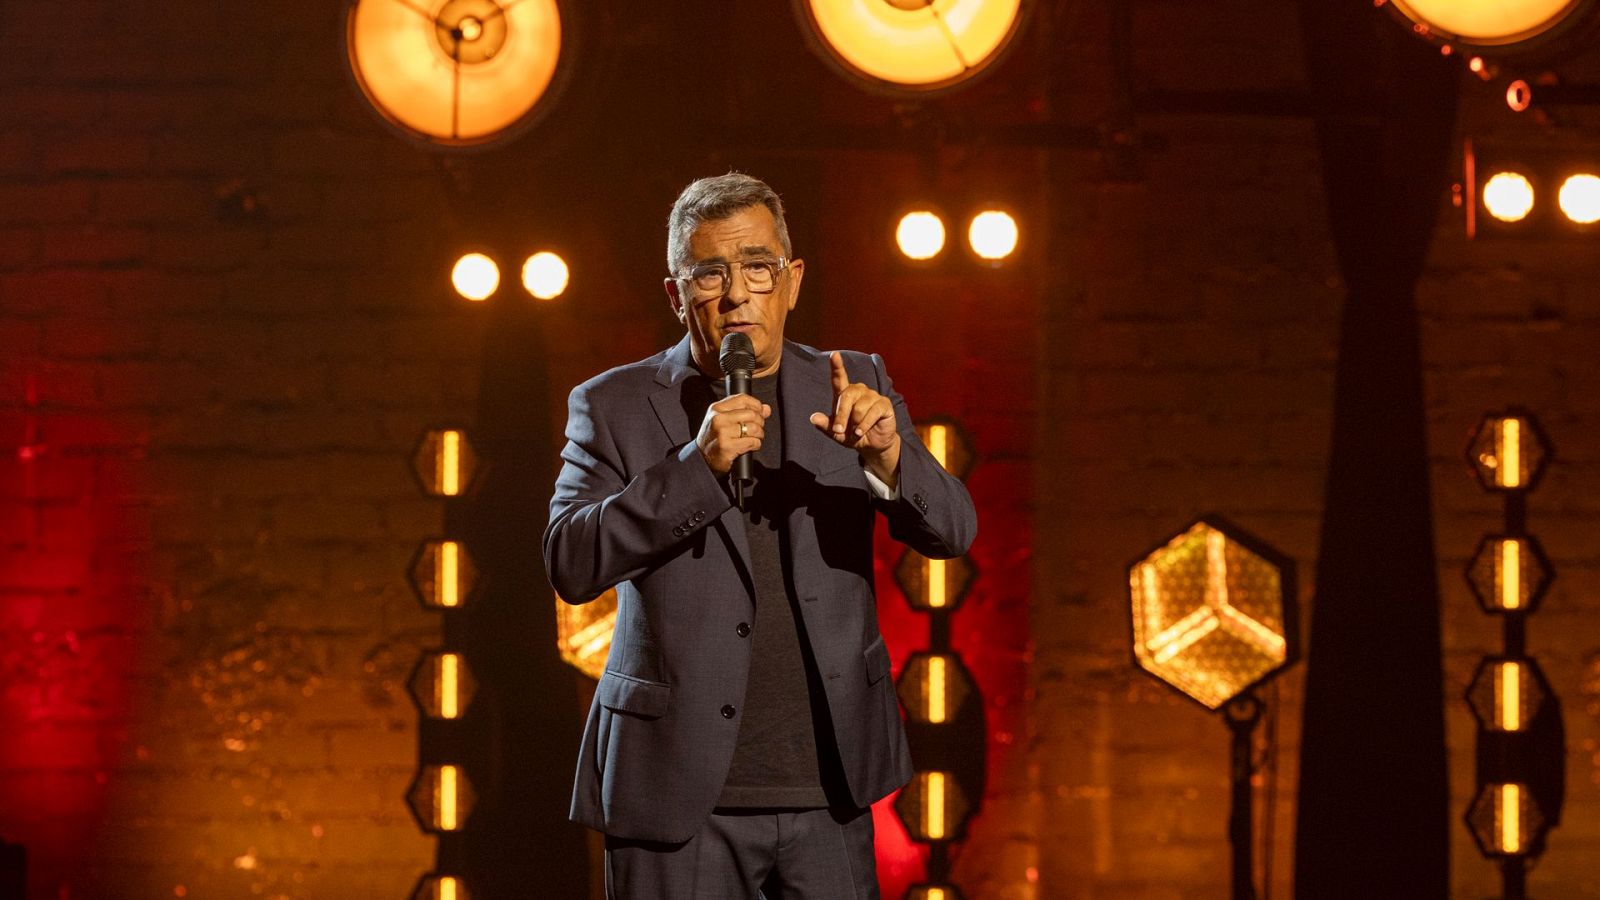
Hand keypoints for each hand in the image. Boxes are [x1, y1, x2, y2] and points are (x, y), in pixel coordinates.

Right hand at [696, 394, 770, 475]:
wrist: (702, 458)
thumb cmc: (714, 438)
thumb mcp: (724, 419)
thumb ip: (744, 411)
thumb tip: (766, 409)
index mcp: (717, 408)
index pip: (743, 399)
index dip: (756, 405)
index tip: (760, 412)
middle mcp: (718, 419)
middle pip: (751, 414)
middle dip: (760, 422)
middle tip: (757, 429)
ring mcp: (722, 433)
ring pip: (754, 428)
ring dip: (759, 435)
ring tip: (754, 438)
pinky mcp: (727, 447)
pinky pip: (752, 442)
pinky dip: (756, 445)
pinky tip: (750, 446)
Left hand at [809, 352, 900, 486]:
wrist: (872, 445)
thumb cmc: (853, 435)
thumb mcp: (836, 433)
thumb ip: (826, 425)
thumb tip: (813, 418)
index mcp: (845, 394)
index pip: (839, 378)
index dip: (837, 366)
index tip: (834, 355)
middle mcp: (859, 391)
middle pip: (847, 396)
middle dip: (841, 415)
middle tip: (839, 430)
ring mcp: (872, 396)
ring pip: (859, 407)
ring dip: (855, 423)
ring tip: (856, 431)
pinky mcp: (884, 404)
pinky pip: (872, 412)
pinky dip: (864, 425)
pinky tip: (862, 432)